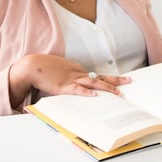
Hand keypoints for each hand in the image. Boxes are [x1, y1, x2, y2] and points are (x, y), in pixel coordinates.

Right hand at [11, 53, 129, 98]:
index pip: (96, 75)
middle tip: (128, 81)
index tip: (120, 81)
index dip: (109, 79)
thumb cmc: (44, 68)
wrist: (32, 66)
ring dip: (106, 87)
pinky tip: (95, 95)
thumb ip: (69, 76)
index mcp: (77, 70)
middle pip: (99, 77)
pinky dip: (87, 92)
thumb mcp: (60, 71)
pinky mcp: (63, 86)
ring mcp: (71, 79)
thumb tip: (78, 85)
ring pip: (92, 83)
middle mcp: (77, 73)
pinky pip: (77, 90)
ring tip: (117, 92)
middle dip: (115, 80)